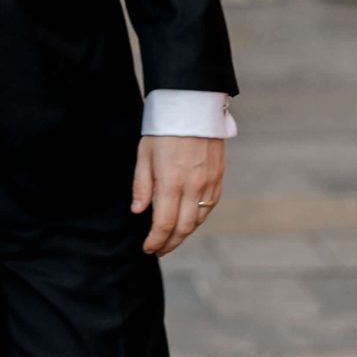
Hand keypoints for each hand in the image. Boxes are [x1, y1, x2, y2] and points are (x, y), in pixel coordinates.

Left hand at [131, 135, 223, 256]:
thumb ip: (141, 186)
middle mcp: (193, 186)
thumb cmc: (163, 129)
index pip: (164, 224)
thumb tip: (138, 212)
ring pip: (198, 220)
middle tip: (158, 250)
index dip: (156, 241)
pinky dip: (198, 218)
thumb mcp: (144, 155)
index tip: (147, 248)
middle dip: (170, 244)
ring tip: (171, 238)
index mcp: (171, 181)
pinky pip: (210, 206)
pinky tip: (188, 220)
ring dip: (184, 233)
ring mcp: (209, 182)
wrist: (193, 107)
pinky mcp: (218, 177)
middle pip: (184, 228)